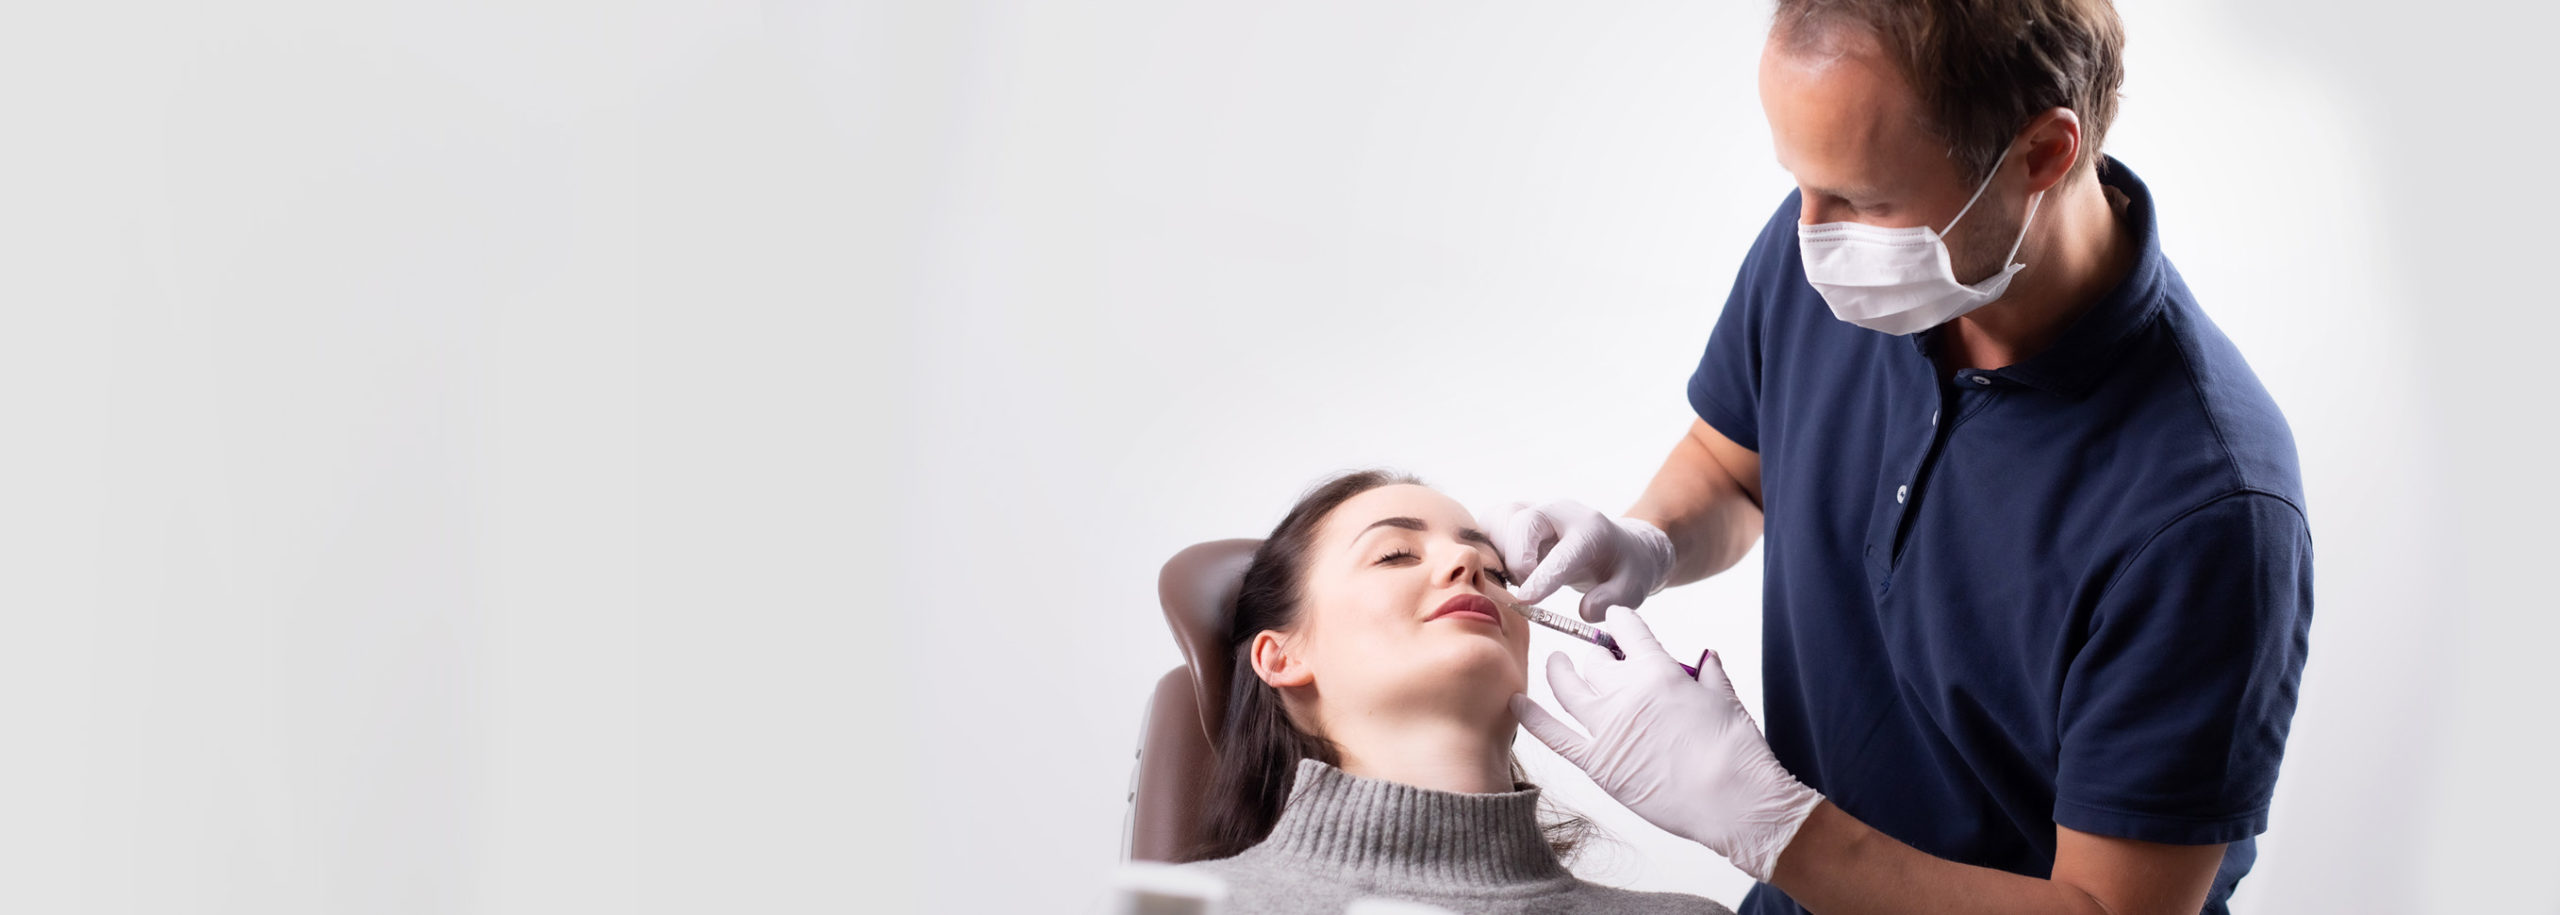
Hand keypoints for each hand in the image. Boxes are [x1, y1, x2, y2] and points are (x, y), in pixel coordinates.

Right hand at [1484, 499, 1676, 621]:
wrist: (1619, 546)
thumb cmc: (1623, 569)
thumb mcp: (1632, 588)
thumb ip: (1612, 600)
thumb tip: (1585, 610)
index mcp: (1591, 530)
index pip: (1563, 551)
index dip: (1544, 575)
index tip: (1527, 600)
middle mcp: (1559, 513)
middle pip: (1522, 521)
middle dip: (1517, 559)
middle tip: (1527, 590)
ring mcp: (1534, 511)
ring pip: (1498, 518)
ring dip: (1497, 552)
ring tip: (1514, 579)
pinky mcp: (1515, 519)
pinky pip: (1487, 525)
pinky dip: (1486, 548)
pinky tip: (1501, 571)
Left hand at [1510, 606, 1822, 882]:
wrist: (1734, 801)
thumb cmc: (1736, 752)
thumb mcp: (1726, 700)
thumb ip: (1709, 673)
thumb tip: (1705, 656)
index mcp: (1658, 670)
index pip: (1626, 630)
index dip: (1618, 621)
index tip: (1614, 621)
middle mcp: (1625, 693)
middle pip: (1595, 660)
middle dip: (1596, 654)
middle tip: (1598, 657)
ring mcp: (1607, 728)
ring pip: (1567, 687)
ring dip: (1558, 671)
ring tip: (1557, 664)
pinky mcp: (1597, 763)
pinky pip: (1554, 735)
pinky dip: (1531, 717)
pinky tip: (1516, 702)